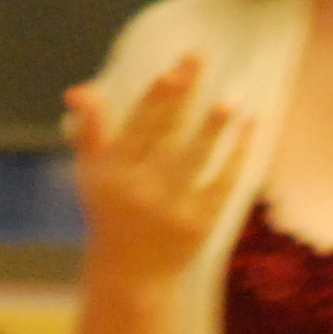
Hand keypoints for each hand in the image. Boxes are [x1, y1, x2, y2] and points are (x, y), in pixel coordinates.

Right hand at [66, 58, 250, 295]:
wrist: (130, 274)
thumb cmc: (110, 214)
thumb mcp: (90, 174)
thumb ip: (89, 130)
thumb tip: (82, 89)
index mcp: (111, 171)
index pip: (136, 124)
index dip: (155, 96)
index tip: (172, 68)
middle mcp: (139, 186)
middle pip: (166, 131)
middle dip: (183, 93)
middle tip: (199, 59)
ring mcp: (171, 205)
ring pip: (196, 156)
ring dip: (214, 125)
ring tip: (232, 98)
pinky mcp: (200, 221)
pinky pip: (223, 182)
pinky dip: (237, 154)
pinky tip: (250, 129)